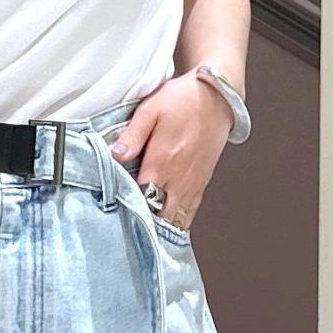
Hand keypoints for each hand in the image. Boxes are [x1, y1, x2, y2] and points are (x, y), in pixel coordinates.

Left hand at [109, 66, 234, 230]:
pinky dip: (177, 223)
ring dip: (160, 227)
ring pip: (175, 219)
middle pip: (157, 215)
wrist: (217, 97)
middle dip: (143, 223)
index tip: (116, 210)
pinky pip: (189, 213)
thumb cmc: (183, 100)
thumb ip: (132, 135)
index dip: (127, 207)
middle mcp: (178, 179)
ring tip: (146, 235)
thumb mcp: (151, 109)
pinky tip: (167, 228)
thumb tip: (115, 155)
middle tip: (128, 226)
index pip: (140, 197)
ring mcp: (191, 185)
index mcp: (162, 163)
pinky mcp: (200, 184)